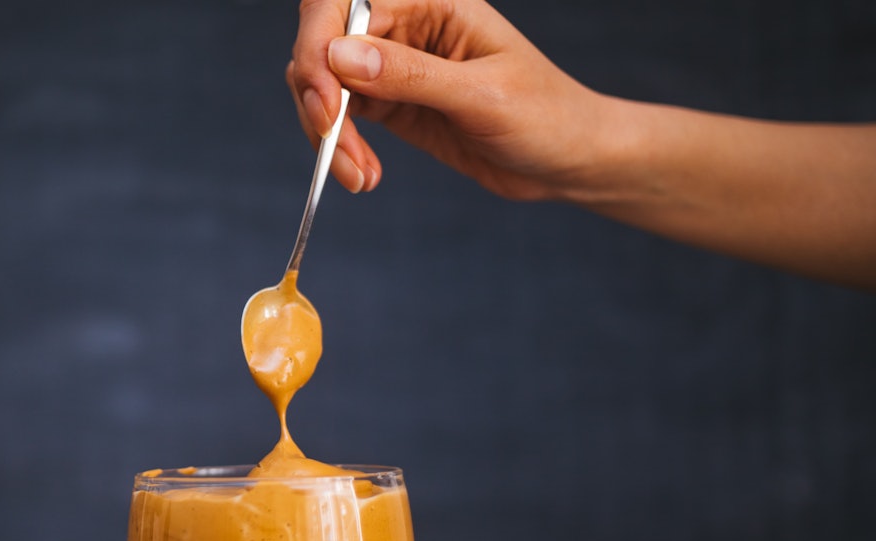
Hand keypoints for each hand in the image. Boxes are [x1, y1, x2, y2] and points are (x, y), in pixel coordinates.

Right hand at [286, 0, 616, 200]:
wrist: (569, 159)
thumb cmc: (545, 115)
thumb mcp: (481, 96)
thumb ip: (411, 74)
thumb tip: (340, 56)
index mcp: (433, 2)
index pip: (345, 4)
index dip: (320, 48)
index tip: (327, 104)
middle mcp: (407, 26)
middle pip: (324, 43)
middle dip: (318, 97)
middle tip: (331, 145)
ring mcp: (394, 66)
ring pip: (326, 85)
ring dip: (328, 133)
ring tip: (357, 176)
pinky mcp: (392, 103)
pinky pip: (343, 118)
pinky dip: (340, 149)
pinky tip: (364, 176)